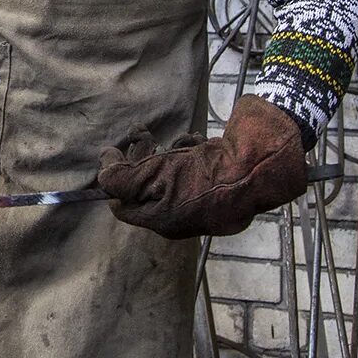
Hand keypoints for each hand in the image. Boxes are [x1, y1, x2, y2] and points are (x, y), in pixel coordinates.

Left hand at [96, 95, 306, 239]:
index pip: (122, 203)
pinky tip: (199, 142)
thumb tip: (102, 175)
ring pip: (168, 169)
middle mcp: (179, 215)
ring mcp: (199, 199)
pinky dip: (191, 149)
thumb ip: (121, 179)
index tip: (114, 150)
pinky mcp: (216, 182)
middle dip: (141, 156)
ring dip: (169, 149)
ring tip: (182, 141)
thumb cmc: (201, 175)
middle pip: (144, 184)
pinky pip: (192, 164)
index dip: (113, 176)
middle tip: (144, 136)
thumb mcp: (152, 177)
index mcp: (162, 221)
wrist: (256, 167)